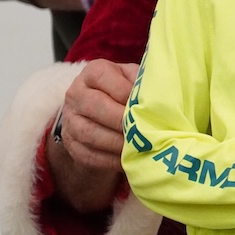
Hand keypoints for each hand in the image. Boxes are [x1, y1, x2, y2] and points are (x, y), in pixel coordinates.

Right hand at [47, 59, 138, 212]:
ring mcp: (70, 121)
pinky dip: (111, 160)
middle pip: (94, 105)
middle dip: (121, 120)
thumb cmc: (123, 94)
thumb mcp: (132, 80)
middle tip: (143, 130)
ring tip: (139, 147)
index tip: (144, 105)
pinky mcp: (72, 145)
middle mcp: (76, 94)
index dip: (125, 92)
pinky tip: (129, 161)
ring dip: (117, 143)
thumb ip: (142, 83)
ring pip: (89, 133)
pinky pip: (89, 155)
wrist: (99, 116)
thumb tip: (163, 94)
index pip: (102, 76)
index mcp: (93, 73)